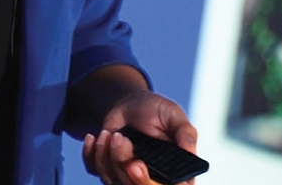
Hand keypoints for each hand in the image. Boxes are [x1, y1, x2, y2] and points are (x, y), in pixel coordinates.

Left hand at [82, 91, 197, 184]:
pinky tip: (95, 137)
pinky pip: (95, 170)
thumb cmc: (156, 111)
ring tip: (111, 132)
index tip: (135, 165)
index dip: (146, 182)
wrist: (131, 104)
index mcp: (173, 172)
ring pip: (112, 179)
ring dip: (106, 154)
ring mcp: (127, 177)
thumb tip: (191, 153)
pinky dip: (91, 153)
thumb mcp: (174, 116)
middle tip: (119, 139)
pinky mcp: (109, 170)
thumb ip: (185, 133)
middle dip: (122, 163)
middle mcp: (151, 179)